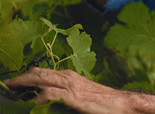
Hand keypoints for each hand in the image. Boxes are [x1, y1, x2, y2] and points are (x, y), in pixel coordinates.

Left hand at [4, 67, 127, 112]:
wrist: (122, 104)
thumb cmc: (104, 101)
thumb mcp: (83, 94)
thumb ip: (68, 93)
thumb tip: (54, 97)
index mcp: (71, 76)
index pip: (45, 72)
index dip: (29, 75)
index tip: (17, 81)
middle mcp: (68, 77)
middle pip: (39, 73)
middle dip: (21, 78)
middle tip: (7, 83)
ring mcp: (70, 86)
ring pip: (40, 79)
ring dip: (23, 83)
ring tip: (11, 87)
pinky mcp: (72, 96)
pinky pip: (48, 95)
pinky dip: (37, 98)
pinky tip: (30, 103)